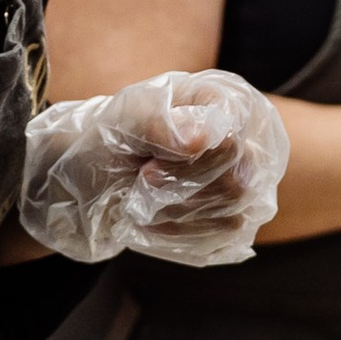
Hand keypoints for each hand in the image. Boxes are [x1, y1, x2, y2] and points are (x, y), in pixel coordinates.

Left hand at [17, 71, 288, 270]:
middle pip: (236, 181)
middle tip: (141, 183)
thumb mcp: (122, 120)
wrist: (96, 173)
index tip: (148, 169)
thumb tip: (200, 139)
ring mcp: (244, 181)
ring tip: (142, 201)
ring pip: (231, 214)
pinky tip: (154, 220)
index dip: (190, 163)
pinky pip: (222, 239)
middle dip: (178, 192)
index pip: (232, 139)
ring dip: (174, 215)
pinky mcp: (233, 216)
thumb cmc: (112, 136)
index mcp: (222, 101)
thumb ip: (157, 122)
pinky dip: (179, 234)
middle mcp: (244, 138)